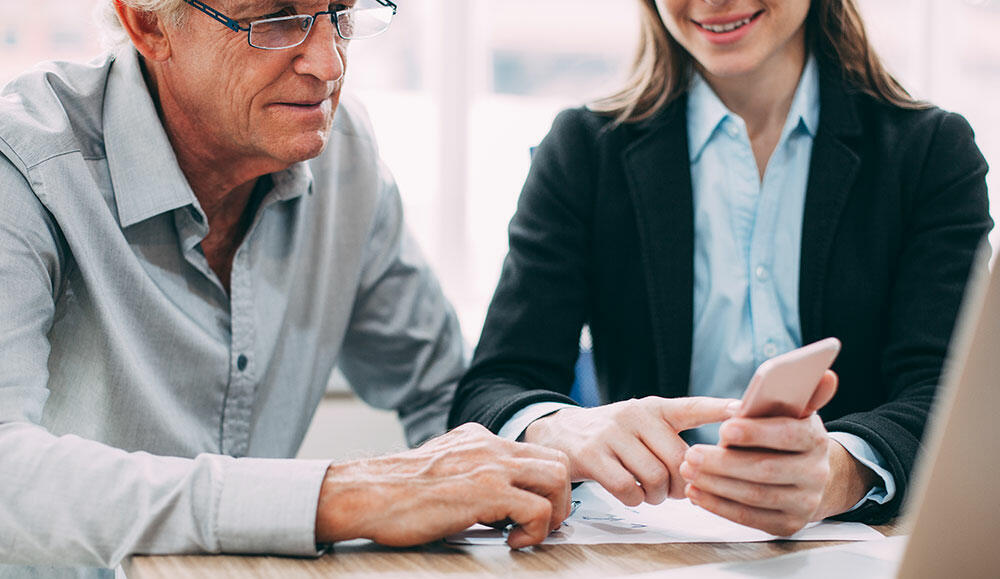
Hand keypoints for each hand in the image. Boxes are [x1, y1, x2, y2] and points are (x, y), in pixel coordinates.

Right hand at [314, 423, 570, 548]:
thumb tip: (493, 500)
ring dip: (555, 512)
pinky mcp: (485, 492)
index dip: (545, 483)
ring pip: (557, 478)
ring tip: (531, 531)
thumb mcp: (441, 466)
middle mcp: (489, 445)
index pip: (535, 451)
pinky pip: (538, 509)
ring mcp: (490, 466)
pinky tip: (513, 541)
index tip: (537, 507)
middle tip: (543, 522)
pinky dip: (535, 531)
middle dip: (560, 497)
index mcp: (479, 438)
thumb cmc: (395, 491)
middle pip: (557, 460)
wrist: (366, 493)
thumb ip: (469, 471)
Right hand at [523, 396, 739, 505]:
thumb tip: (709, 469)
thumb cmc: (613, 436)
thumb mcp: (642, 424)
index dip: (719, 409)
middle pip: (678, 458)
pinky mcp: (592, 455)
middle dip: (683, 483)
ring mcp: (612, 434)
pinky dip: (634, 500)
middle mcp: (635, 415)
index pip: (692, 406)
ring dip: (657, 495)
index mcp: (654, 407)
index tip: (744, 410)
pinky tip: (630, 494)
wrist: (559, 433)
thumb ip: (672, 438)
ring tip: (651, 493)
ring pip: (654, 476)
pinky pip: (627, 489)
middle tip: (676, 490)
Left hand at [679, 371, 873, 535]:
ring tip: (688, 471)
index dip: (755, 433)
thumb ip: (800, 392)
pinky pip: (749, 518)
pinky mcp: (787, 525)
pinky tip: (696, 493)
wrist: (807, 475)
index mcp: (816, 439)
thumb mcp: (793, 412)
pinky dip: (719, 506)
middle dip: (723, 462)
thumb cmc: (786, 435)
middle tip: (691, 454)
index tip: (724, 428)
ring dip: (715, 484)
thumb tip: (826, 376)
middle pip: (765, 469)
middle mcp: (816, 473)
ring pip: (754, 495)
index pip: (789, 435)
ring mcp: (804, 503)